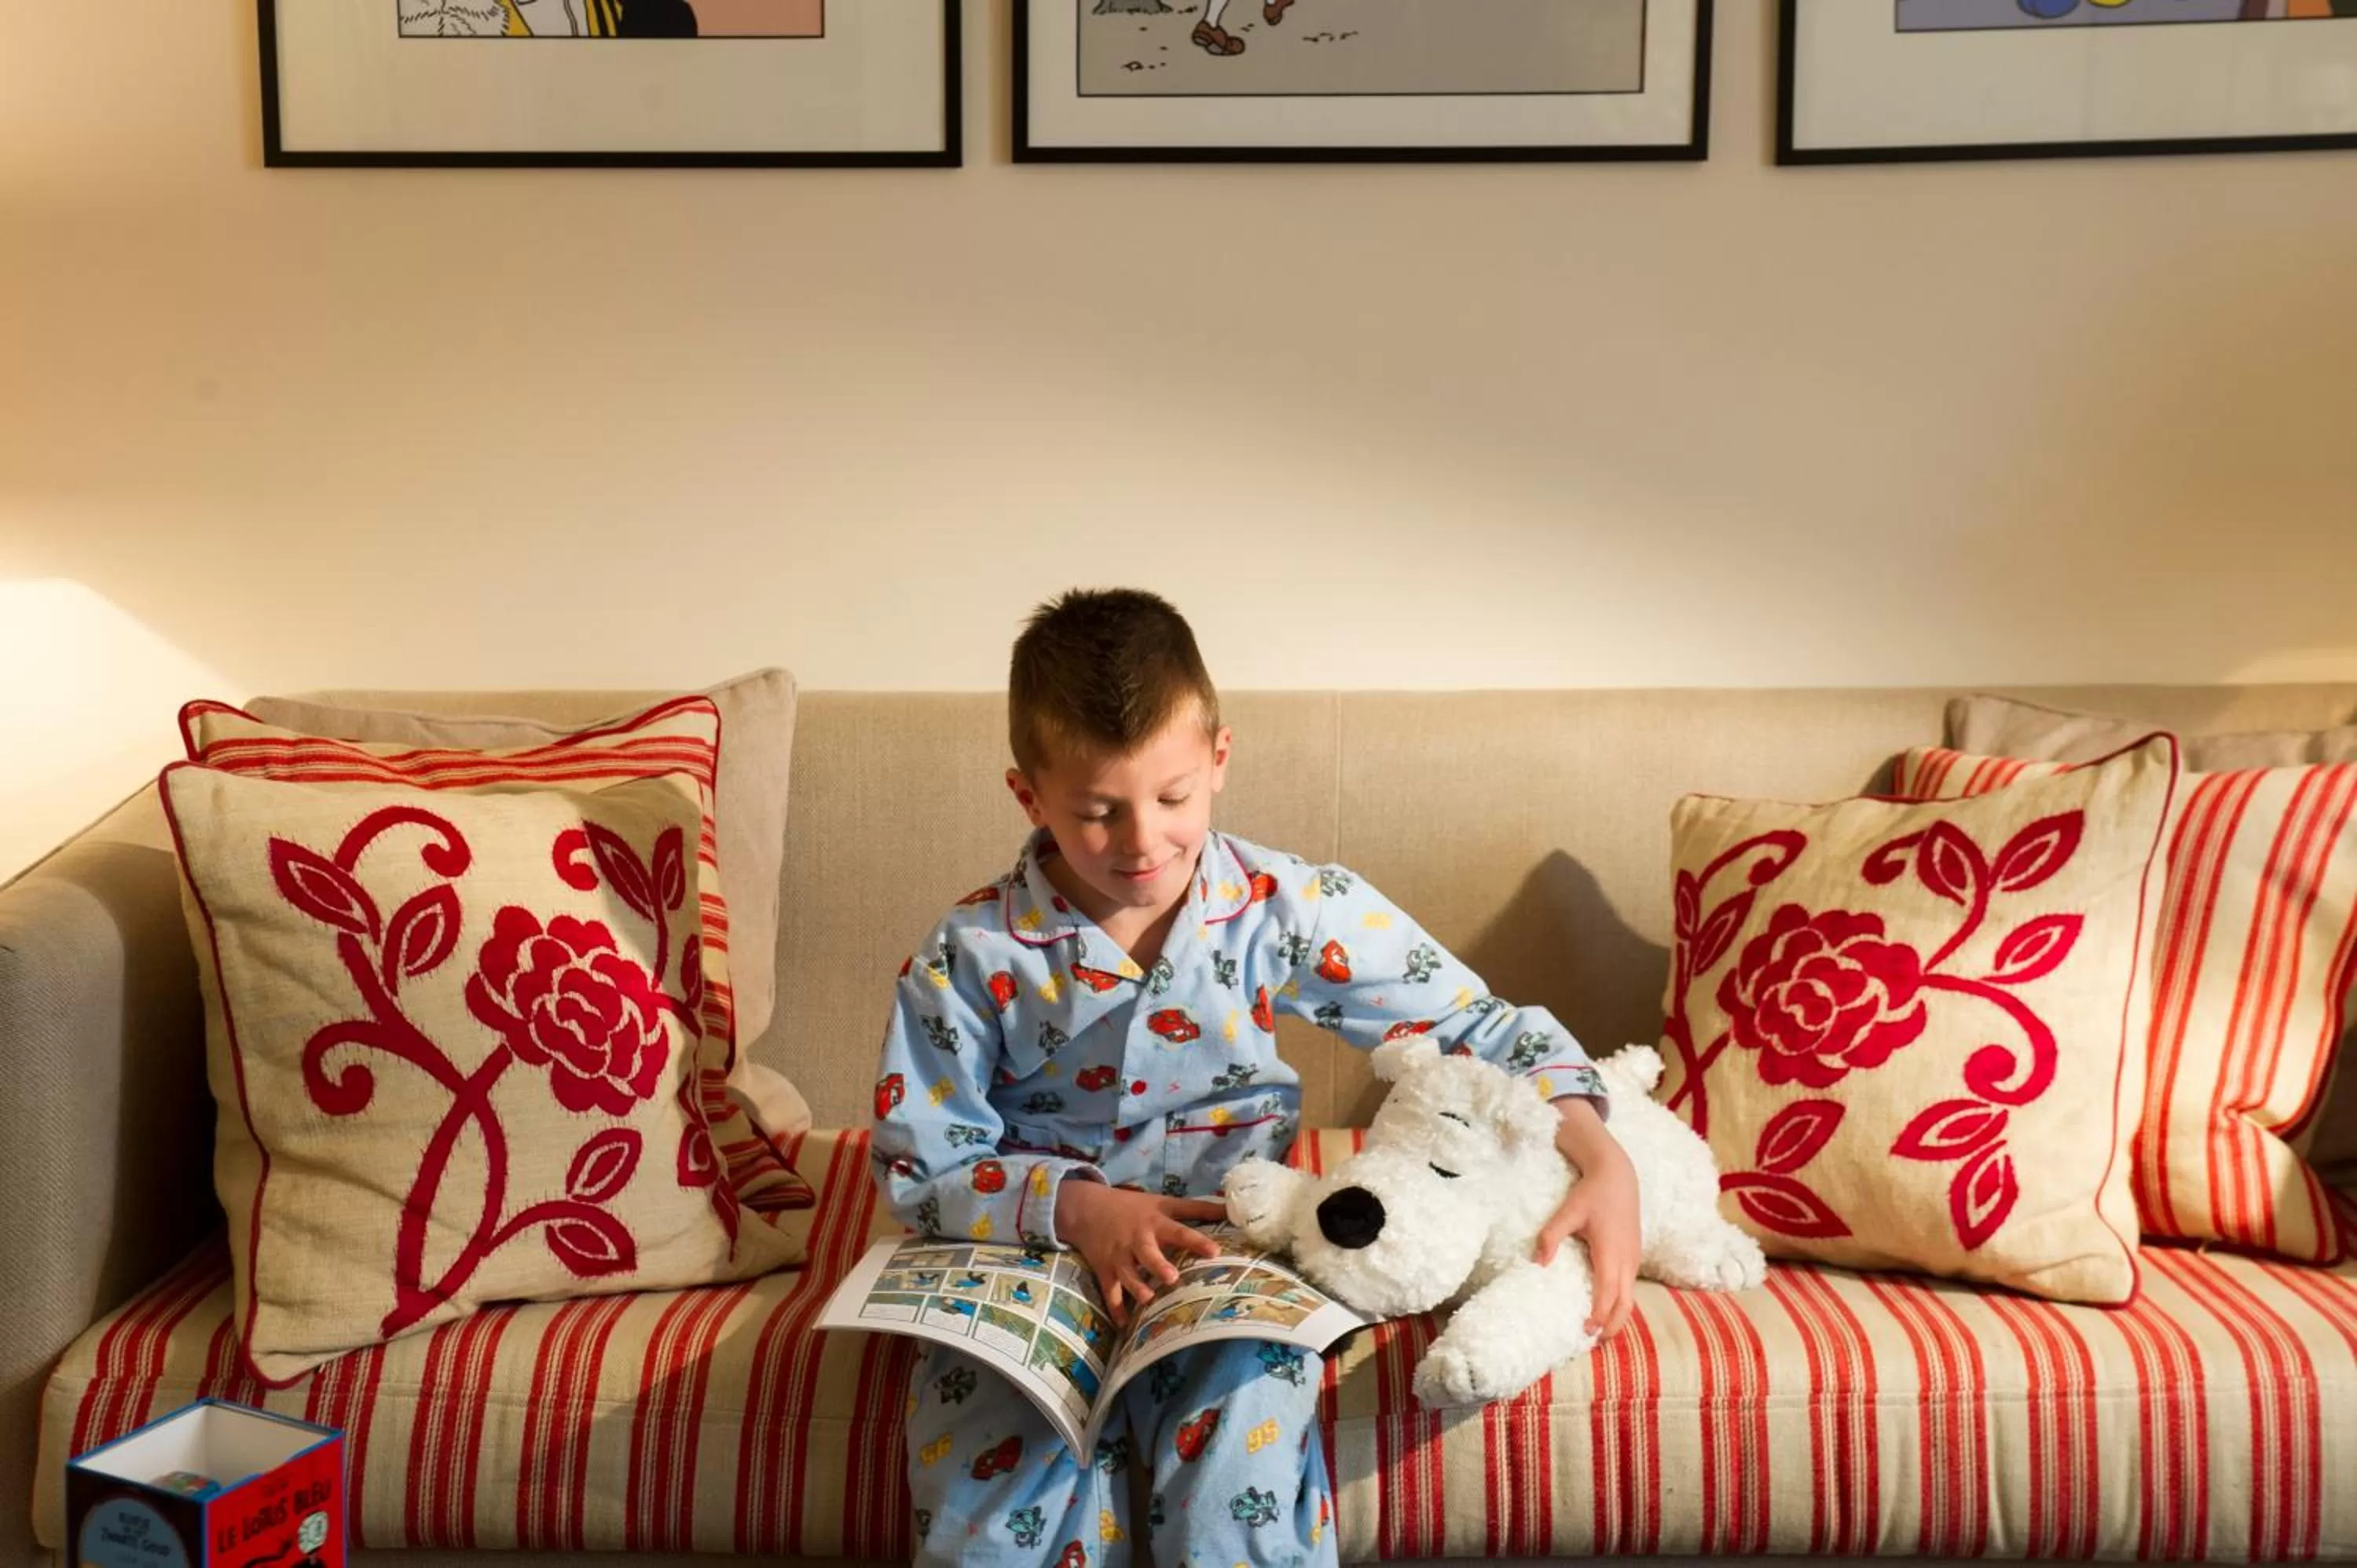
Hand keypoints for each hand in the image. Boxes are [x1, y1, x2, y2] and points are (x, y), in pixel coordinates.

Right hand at [1054, 1179, 1223, 1326]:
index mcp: (1155, 1223)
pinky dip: (1116, 1309)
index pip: (1179, 1232)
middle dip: (1158, 1265)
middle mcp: (1138, 1241)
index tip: (1214, 1251)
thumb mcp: (1164, 1203)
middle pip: (1148, 1253)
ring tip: (1148, 1299)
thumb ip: (1198, 1209)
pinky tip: (1124, 1326)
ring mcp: (1120, 1257)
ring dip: (1137, 1287)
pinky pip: (1110, 1292)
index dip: (1196, 1241)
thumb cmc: (1134, 1208)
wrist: (1087, 1208)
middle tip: (1172, 1277)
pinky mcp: (1105, 1270)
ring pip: (1128, 1274)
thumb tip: (1230, 1208)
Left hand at [1536, 1101, 1640, 1341]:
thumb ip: (1550, 1236)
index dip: (1598, 1316)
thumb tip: (1538, 1262)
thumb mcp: (1567, 1212)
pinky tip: (1605, 1306)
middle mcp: (1627, 1259)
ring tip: (1598, 1331)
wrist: (1618, 1175)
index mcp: (1610, 1252)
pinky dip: (1620, 1302)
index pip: (1607, 1294)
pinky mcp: (1634, 1254)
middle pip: (1624, 1304)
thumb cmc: (1591, 1193)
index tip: (1585, 1331)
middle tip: (1591, 1341)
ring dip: (1617, 1316)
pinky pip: (1630, 1286)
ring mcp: (1633, 1258)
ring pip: (1630, 1297)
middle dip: (1610, 1326)